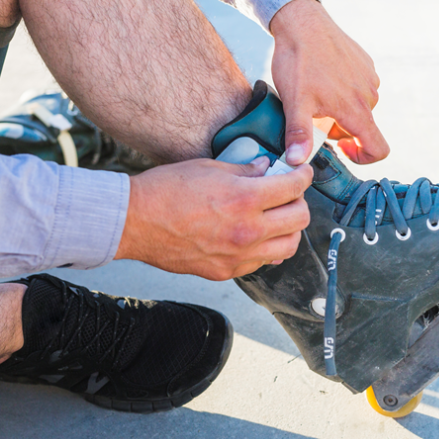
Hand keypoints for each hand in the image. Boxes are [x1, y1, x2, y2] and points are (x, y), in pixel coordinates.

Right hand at [116, 158, 312, 279]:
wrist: (134, 222)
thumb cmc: (165, 190)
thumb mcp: (209, 167)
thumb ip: (244, 171)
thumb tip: (265, 170)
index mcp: (244, 200)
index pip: (293, 187)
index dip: (303, 175)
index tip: (302, 172)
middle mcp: (247, 231)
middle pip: (300, 219)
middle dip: (300, 202)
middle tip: (289, 194)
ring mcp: (238, 256)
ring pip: (288, 247)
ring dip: (289, 229)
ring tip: (277, 217)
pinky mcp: (227, 271)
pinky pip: (261, 262)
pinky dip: (266, 248)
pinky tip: (254, 234)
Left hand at [269, 0, 388, 165]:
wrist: (302, 22)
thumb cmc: (298, 62)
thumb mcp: (294, 102)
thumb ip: (299, 135)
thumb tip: (297, 162)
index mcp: (356, 110)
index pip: (378, 149)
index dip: (363, 157)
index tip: (341, 149)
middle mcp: (369, 95)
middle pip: (362, 128)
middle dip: (339, 129)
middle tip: (313, 115)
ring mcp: (369, 78)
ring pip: (360, 107)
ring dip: (341, 109)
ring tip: (315, 94)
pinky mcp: (365, 63)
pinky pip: (359, 87)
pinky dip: (344, 90)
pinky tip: (323, 77)